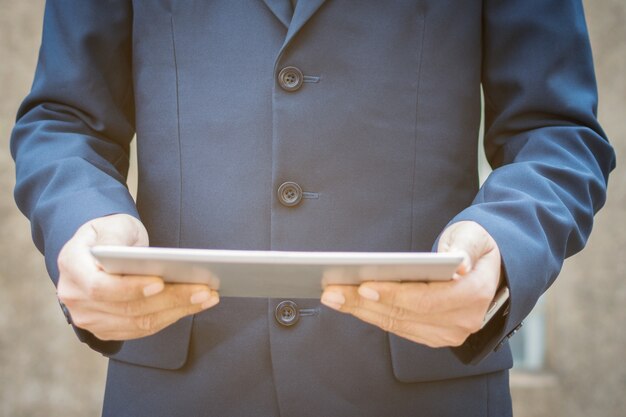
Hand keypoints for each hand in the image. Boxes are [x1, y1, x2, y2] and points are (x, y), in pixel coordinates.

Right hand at [56, 214, 218, 340]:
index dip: (131, 289)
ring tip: (207, 297)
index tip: (161, 282)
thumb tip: (143, 259)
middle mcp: (75, 298)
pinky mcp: (108, 329)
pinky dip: (171, 317)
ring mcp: (90, 318)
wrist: (100, 248)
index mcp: (71, 267)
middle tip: (203, 290)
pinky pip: (143, 329)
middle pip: (128, 308)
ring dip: (178, 311)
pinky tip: (195, 304)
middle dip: (170, 299)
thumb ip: (119, 240)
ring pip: (139, 323)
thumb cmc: (110, 233)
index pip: (101, 287)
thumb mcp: (112, 225)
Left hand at [320, 221, 500, 346]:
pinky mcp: (433, 335)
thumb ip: (467, 248)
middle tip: (331, 291)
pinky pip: (397, 326)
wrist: (490, 270)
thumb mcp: (476, 236)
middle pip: (404, 314)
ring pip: (396, 323)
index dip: (393, 295)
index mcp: (473, 295)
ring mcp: (448, 332)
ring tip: (332, 296)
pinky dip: (371, 314)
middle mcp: (462, 321)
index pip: (427, 300)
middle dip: (363, 303)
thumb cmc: (477, 246)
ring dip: (361, 311)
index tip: (363, 285)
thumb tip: (459, 264)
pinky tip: (348, 303)